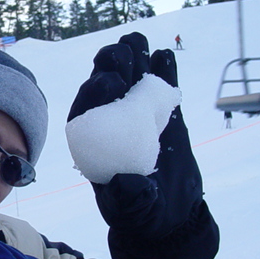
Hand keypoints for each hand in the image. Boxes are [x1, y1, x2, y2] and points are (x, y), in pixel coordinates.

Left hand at [68, 32, 218, 258]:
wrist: (172, 215)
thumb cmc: (142, 214)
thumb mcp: (133, 211)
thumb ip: (128, 199)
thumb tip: (126, 184)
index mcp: (94, 140)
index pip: (87, 108)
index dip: (94, 92)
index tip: (109, 84)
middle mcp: (112, 121)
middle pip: (106, 84)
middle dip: (112, 65)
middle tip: (127, 54)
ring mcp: (138, 113)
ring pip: (131, 79)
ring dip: (134, 58)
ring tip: (140, 43)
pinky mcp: (164, 114)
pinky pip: (162, 87)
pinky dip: (164, 71)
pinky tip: (165, 56)